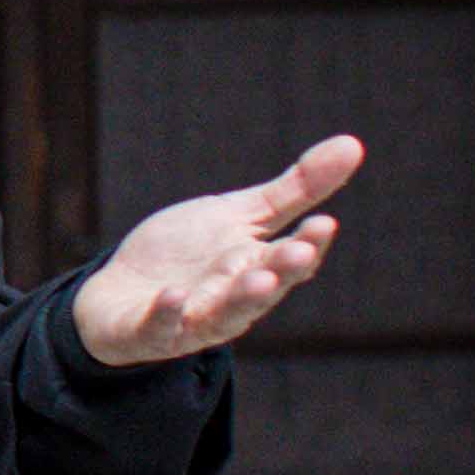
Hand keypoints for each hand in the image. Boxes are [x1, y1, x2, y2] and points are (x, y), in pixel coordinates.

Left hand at [72, 133, 362, 367]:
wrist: (119, 293)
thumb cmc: (188, 255)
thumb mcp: (239, 214)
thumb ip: (295, 190)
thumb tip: (354, 144)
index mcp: (257, 269)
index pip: (292, 261)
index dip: (310, 244)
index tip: (324, 222)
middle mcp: (231, 299)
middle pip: (264, 289)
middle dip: (282, 271)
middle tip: (301, 251)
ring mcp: (191, 319)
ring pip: (222, 315)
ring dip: (240, 299)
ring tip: (258, 280)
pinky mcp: (148, 330)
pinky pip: (159, 327)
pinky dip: (167, 314)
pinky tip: (173, 295)